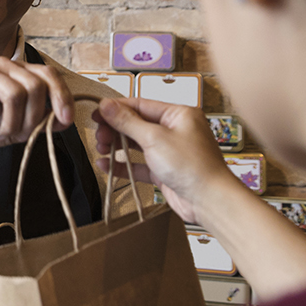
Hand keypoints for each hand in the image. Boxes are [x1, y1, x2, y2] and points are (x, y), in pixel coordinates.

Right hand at [0, 58, 74, 149]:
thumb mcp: (19, 126)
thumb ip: (41, 121)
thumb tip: (65, 120)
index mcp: (20, 71)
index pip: (49, 75)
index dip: (61, 96)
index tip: (66, 119)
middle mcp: (4, 65)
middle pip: (34, 87)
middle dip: (30, 119)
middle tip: (15, 133)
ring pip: (14, 96)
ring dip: (8, 124)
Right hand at [92, 98, 240, 224]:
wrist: (210, 200)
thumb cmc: (191, 165)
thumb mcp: (154, 138)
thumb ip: (128, 121)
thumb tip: (107, 105)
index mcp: (178, 114)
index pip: (140, 105)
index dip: (115, 109)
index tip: (96, 114)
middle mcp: (174, 130)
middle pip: (136, 124)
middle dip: (115, 130)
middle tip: (98, 136)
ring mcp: (169, 151)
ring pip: (136, 144)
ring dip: (116, 146)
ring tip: (100, 149)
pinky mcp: (164, 170)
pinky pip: (139, 164)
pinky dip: (123, 164)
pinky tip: (106, 165)